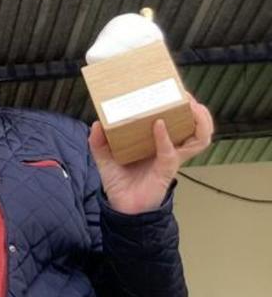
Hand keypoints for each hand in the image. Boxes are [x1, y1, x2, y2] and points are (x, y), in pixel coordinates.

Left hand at [89, 99, 213, 213]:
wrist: (122, 208)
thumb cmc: (120, 182)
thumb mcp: (105, 158)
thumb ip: (99, 142)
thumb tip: (97, 123)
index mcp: (160, 143)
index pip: (180, 121)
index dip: (184, 105)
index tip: (176, 88)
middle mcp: (170, 148)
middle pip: (197, 126)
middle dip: (197, 109)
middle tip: (185, 94)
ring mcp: (171, 158)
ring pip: (199, 138)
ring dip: (198, 121)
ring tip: (190, 105)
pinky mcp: (166, 170)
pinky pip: (170, 151)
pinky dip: (165, 137)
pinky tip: (159, 124)